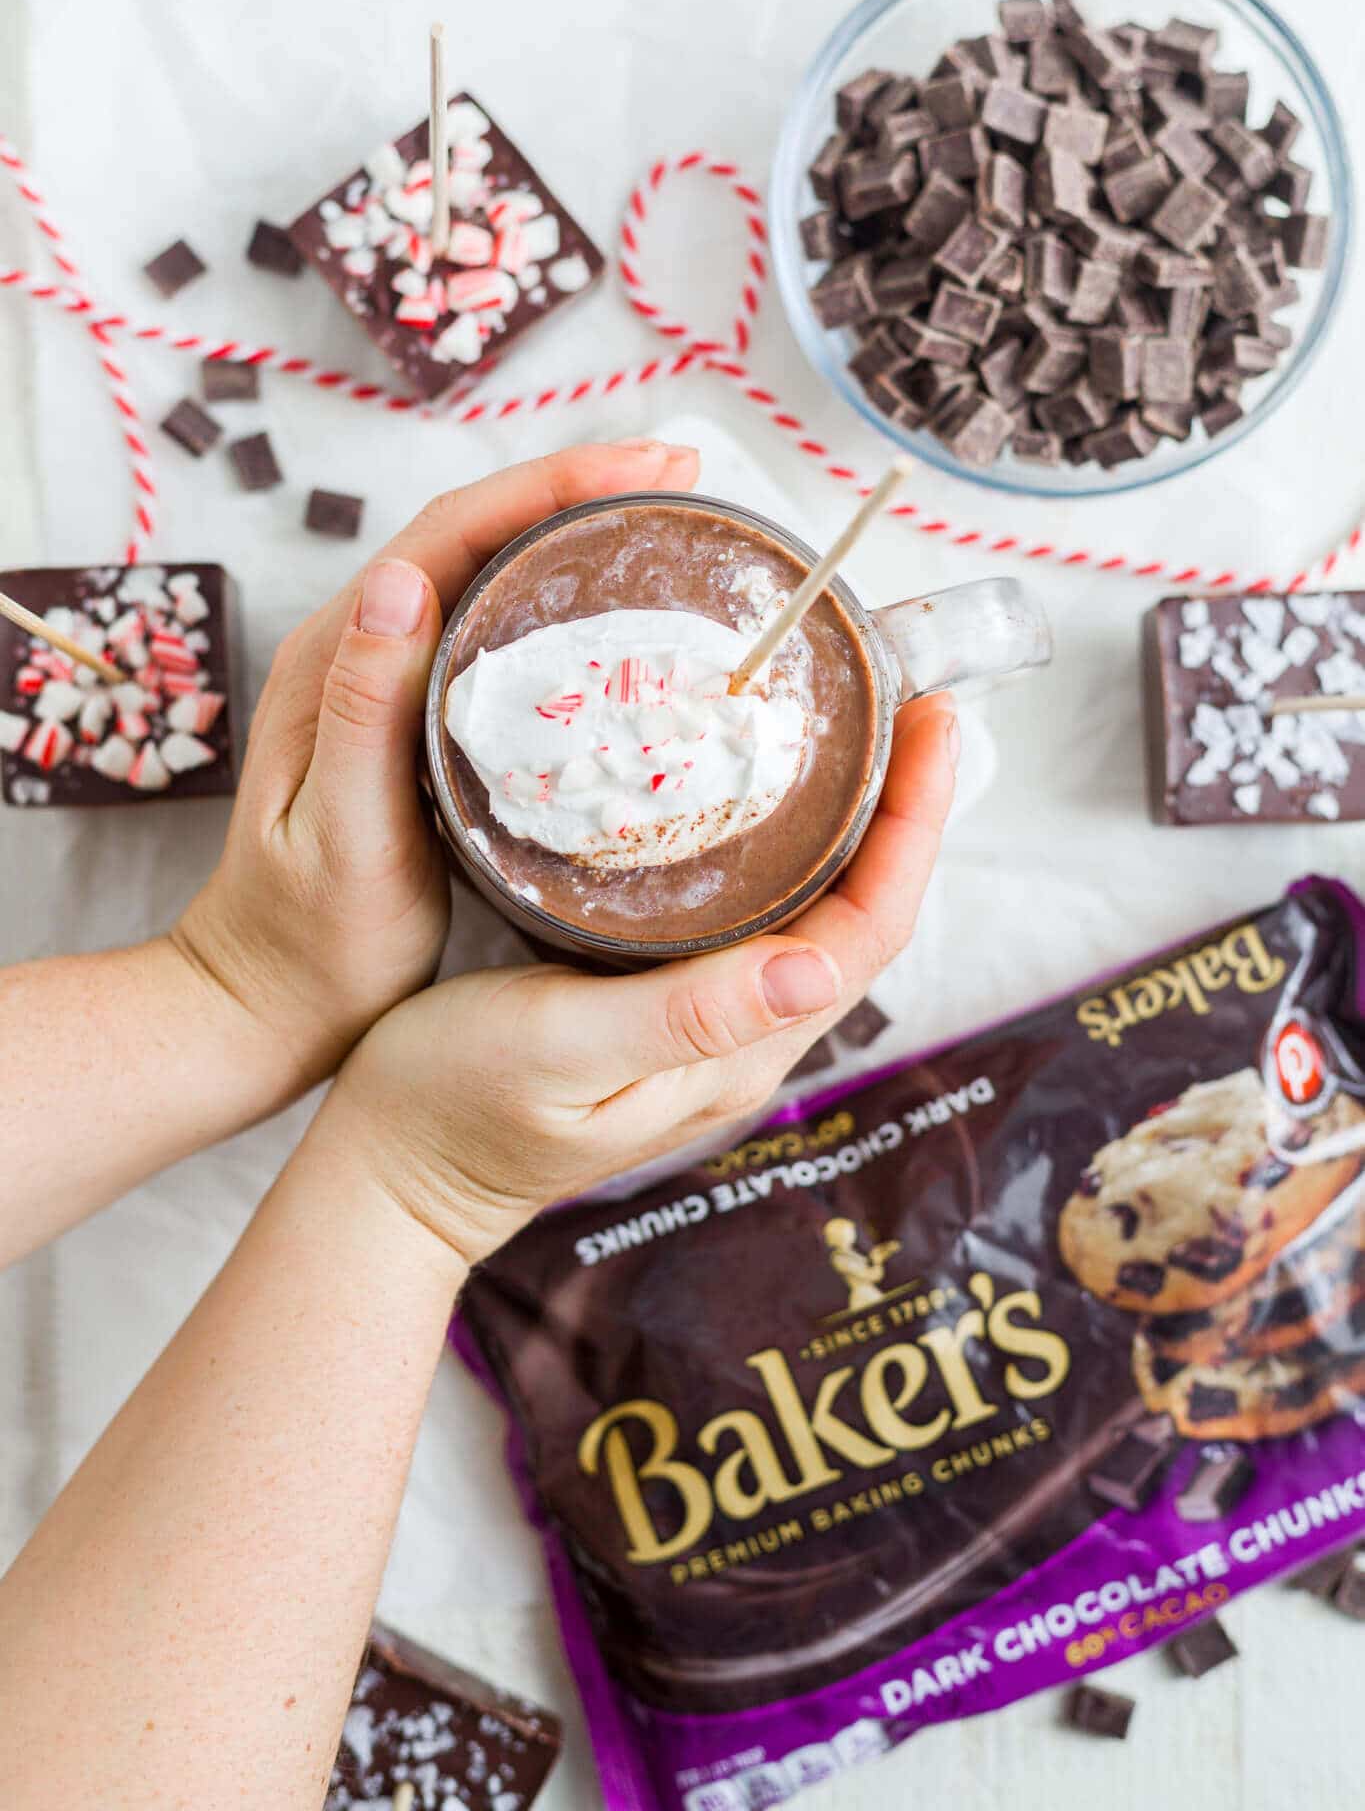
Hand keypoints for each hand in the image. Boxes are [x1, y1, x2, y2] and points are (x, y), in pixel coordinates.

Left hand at [172, 439, 700, 1111]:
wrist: (269, 1004)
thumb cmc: (312, 941)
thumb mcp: (341, 834)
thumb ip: (363, 710)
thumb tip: (400, 577)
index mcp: (337, 656)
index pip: (450, 532)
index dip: (551, 485)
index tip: (646, 469)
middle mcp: (358, 649)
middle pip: (476, 531)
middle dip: (577, 489)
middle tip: (680, 477)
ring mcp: (385, 681)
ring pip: (486, 573)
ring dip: (571, 534)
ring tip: (664, 520)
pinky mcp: (412, 720)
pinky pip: (492, 631)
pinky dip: (556, 602)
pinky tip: (612, 613)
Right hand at [323, 693, 957, 1263]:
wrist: (388, 1173)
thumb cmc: (454, 1107)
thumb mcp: (560, 1048)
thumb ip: (684, 1014)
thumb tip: (815, 962)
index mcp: (738, 1049)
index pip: (868, 931)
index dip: (913, 827)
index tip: (930, 724)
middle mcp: (743, 1038)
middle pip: (859, 912)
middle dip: (899, 806)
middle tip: (903, 697)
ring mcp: (709, 1024)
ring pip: (813, 909)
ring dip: (851, 821)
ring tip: (854, 724)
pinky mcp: (665, 1003)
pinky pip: (755, 912)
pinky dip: (782, 842)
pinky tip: (758, 790)